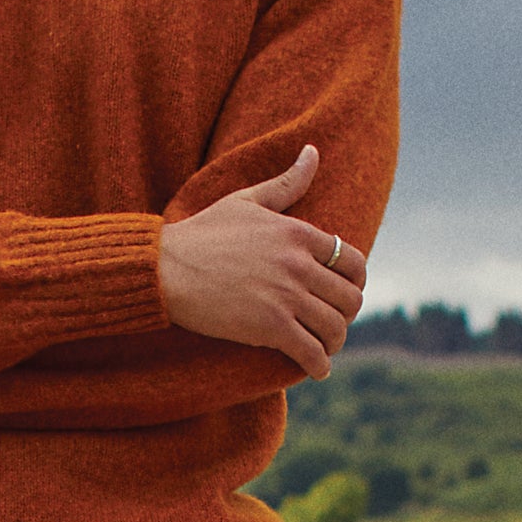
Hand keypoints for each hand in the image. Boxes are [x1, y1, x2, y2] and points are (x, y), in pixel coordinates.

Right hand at [156, 146, 366, 374]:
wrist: (165, 268)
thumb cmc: (201, 233)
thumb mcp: (246, 200)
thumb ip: (286, 182)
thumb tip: (313, 151)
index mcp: (298, 233)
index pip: (352, 261)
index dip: (355, 281)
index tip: (344, 291)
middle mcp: (298, 264)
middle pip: (350, 298)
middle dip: (346, 314)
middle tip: (332, 322)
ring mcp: (285, 296)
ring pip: (335, 327)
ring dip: (334, 342)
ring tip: (324, 347)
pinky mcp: (270, 326)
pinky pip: (311, 351)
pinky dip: (319, 365)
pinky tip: (316, 370)